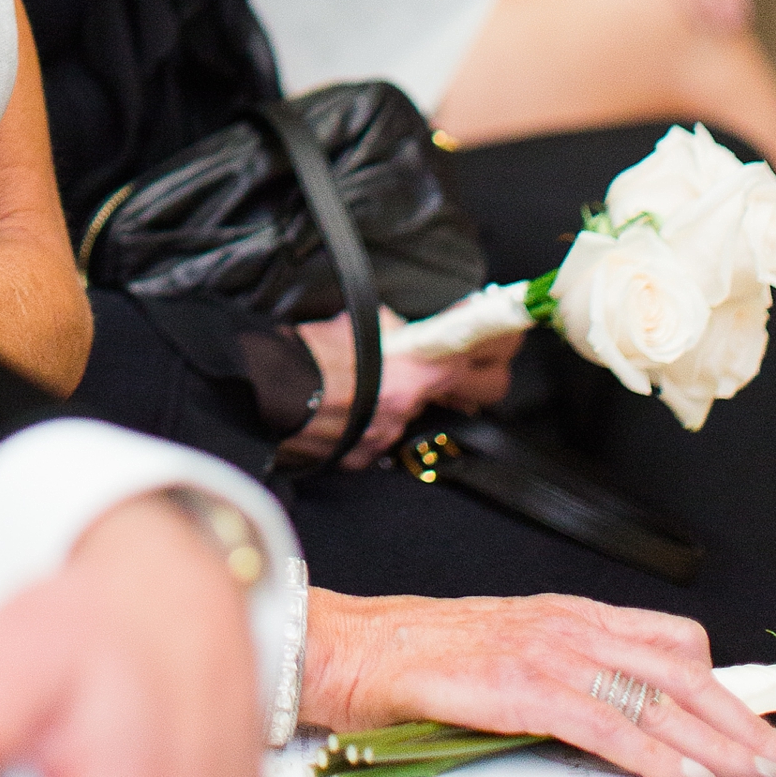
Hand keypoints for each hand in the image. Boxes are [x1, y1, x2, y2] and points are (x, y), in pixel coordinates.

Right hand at [280, 308, 518, 469]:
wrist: (263, 389)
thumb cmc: (308, 350)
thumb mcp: (361, 321)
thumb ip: (398, 328)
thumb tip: (409, 329)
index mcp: (418, 372)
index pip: (488, 358)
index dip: (507, 341)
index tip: (512, 329)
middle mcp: (412, 410)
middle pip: (482, 396)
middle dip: (484, 375)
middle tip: (476, 359)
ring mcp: (388, 437)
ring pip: (422, 413)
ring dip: (416, 396)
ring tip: (388, 376)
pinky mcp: (362, 456)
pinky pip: (381, 434)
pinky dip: (374, 418)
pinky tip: (350, 403)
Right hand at [303, 588, 775, 776]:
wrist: (345, 646)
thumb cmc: (415, 657)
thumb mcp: (506, 655)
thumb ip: (564, 677)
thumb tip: (623, 723)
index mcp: (564, 614)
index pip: (669, 641)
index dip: (724, 686)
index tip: (763, 726)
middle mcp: (562, 624)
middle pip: (678, 669)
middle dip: (737, 720)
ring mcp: (539, 649)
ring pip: (651, 695)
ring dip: (713, 742)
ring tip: (755, 776)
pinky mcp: (512, 683)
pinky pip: (600, 722)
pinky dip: (649, 754)